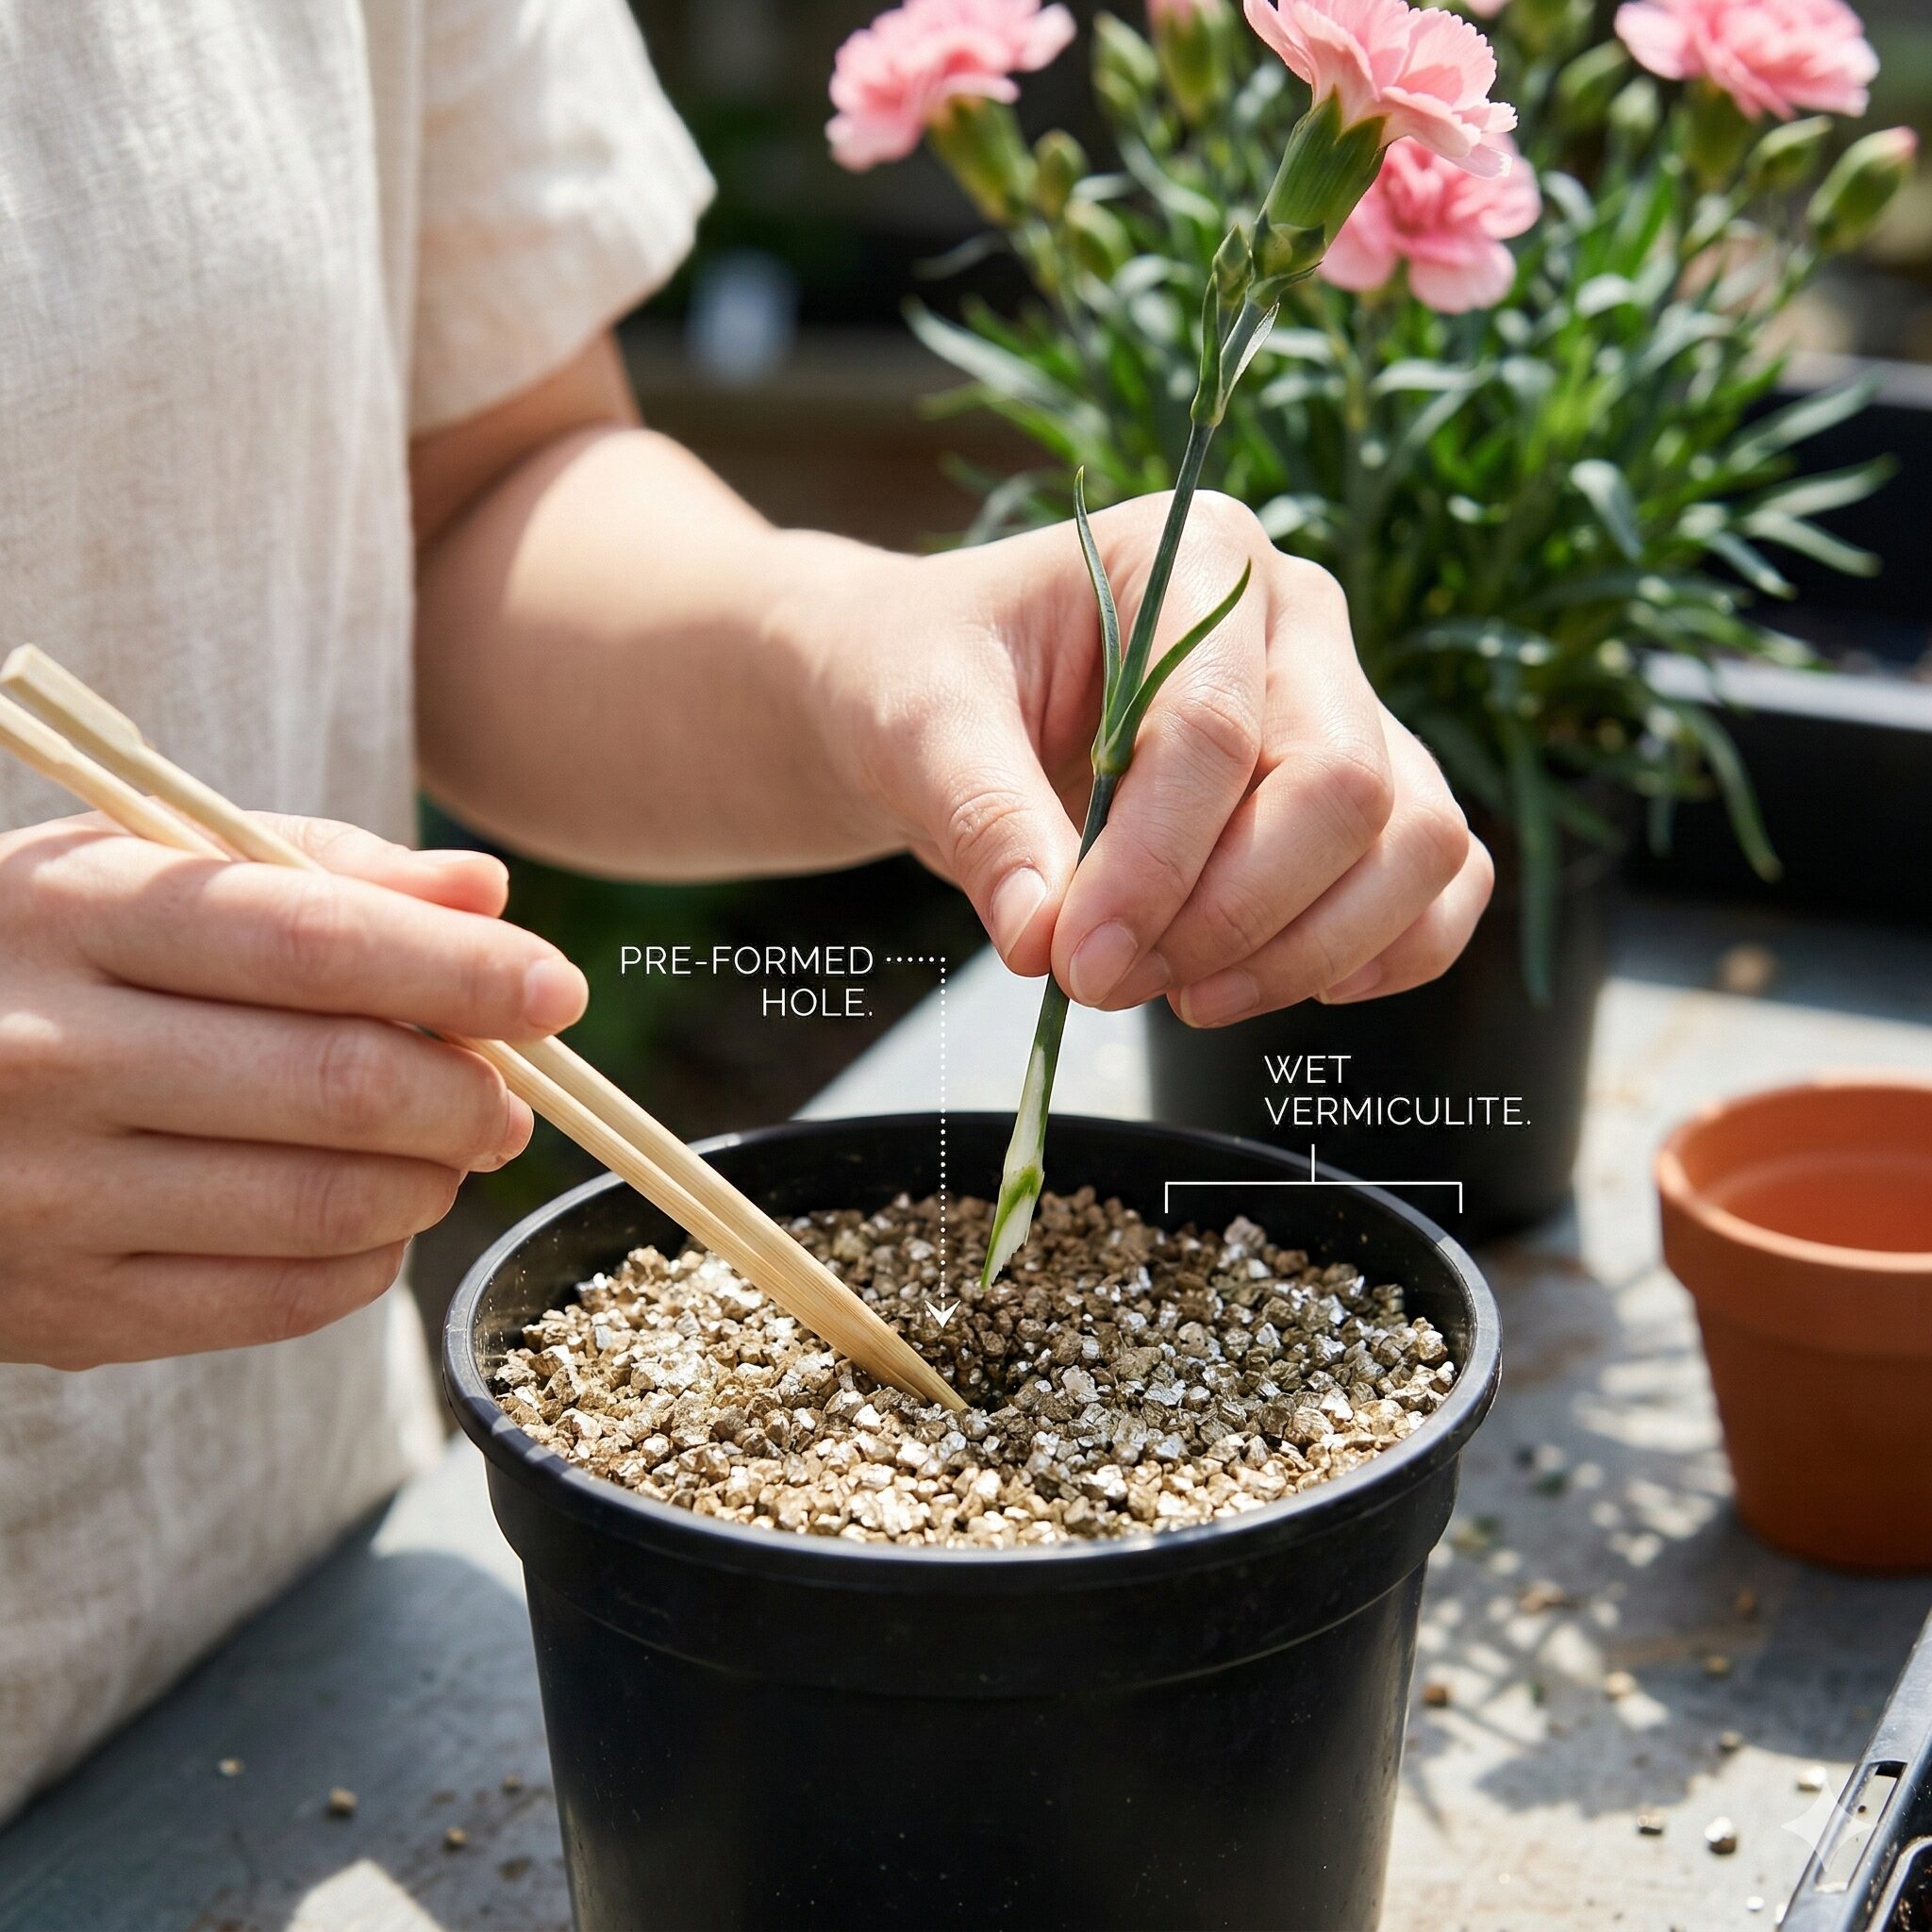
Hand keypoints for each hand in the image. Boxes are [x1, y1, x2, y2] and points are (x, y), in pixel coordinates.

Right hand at [0, 815, 586, 1369]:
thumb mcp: (134, 868)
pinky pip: (282, 1299)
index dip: (466, 971)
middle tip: (511, 1092)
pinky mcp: (65, 1312)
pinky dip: (373, 1258)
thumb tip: (487, 895)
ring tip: (452, 1145)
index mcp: (71, 916)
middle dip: (473, 1093)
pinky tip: (378, 1211)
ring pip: (328, 1205)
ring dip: (435, 1177)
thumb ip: (317, 868)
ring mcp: (47, 1199)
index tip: (557, 991)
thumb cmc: (32, 957)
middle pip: (342, 1085)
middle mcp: (47, 1058)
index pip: (317, 942)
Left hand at [814, 492, 1492, 1022]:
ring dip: (1302, 953)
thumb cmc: (932, 682)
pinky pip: (1443, 882)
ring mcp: (1354, 704)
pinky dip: (1384, 954)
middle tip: (1109, 980)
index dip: (1153, 866)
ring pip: (1416, 843)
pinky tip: (1272, 985)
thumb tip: (1043, 940)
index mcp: (1197, 556)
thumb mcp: (919, 726)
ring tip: (1174, 991)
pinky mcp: (1376, 793)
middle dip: (1230, 917)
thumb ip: (981, 818)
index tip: (1072, 960)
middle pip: (1343, 789)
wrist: (947, 700)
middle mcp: (1300, 619)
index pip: (1215, 728)